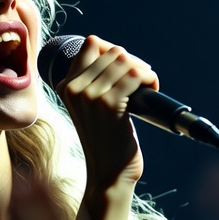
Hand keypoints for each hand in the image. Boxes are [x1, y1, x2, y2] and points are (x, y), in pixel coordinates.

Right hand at [56, 35, 158, 219]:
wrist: (107, 175)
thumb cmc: (106, 142)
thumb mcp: (92, 108)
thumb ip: (96, 82)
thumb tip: (120, 54)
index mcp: (65, 86)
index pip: (92, 44)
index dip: (115, 50)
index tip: (127, 69)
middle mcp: (73, 88)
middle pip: (113, 51)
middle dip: (134, 62)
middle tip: (142, 82)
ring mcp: (90, 96)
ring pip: (125, 60)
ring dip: (144, 70)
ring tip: (148, 86)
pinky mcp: (109, 105)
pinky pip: (135, 75)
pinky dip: (150, 78)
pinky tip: (153, 88)